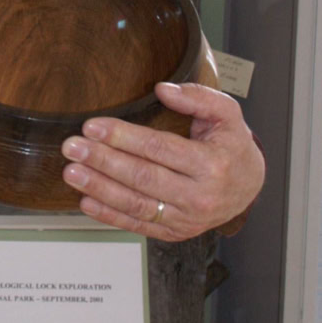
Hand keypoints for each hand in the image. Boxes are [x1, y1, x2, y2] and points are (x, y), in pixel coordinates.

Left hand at [59, 80, 264, 240]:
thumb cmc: (232, 145)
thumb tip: (163, 90)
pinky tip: (86, 201)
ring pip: (136, 204)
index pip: (159, 149)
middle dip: (103, 161)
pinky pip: (138, 224)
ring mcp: (186, 219)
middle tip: (73, 148)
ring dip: (100, 189)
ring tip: (72, 173)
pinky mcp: (175, 232)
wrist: (249, 187)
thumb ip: (197, 97)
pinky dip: (110, 216)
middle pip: (143, 177)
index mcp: (211, 164)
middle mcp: (199, 196)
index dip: (123, 137)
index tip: (93, 127)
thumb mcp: (227, 113)